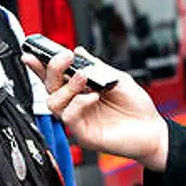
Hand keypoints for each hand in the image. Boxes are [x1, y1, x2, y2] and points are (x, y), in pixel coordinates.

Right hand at [31, 50, 168, 169]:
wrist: (153, 132)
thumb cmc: (137, 109)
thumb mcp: (118, 78)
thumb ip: (97, 66)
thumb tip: (80, 51)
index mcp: (81, 91)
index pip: (55, 77)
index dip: (40, 66)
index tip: (32, 53)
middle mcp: (76, 105)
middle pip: (49, 87)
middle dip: (52, 69)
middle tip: (66, 57)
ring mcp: (79, 120)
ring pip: (54, 103)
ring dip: (67, 86)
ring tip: (85, 77)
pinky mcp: (84, 135)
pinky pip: (69, 117)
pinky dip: (79, 103)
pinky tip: (93, 97)